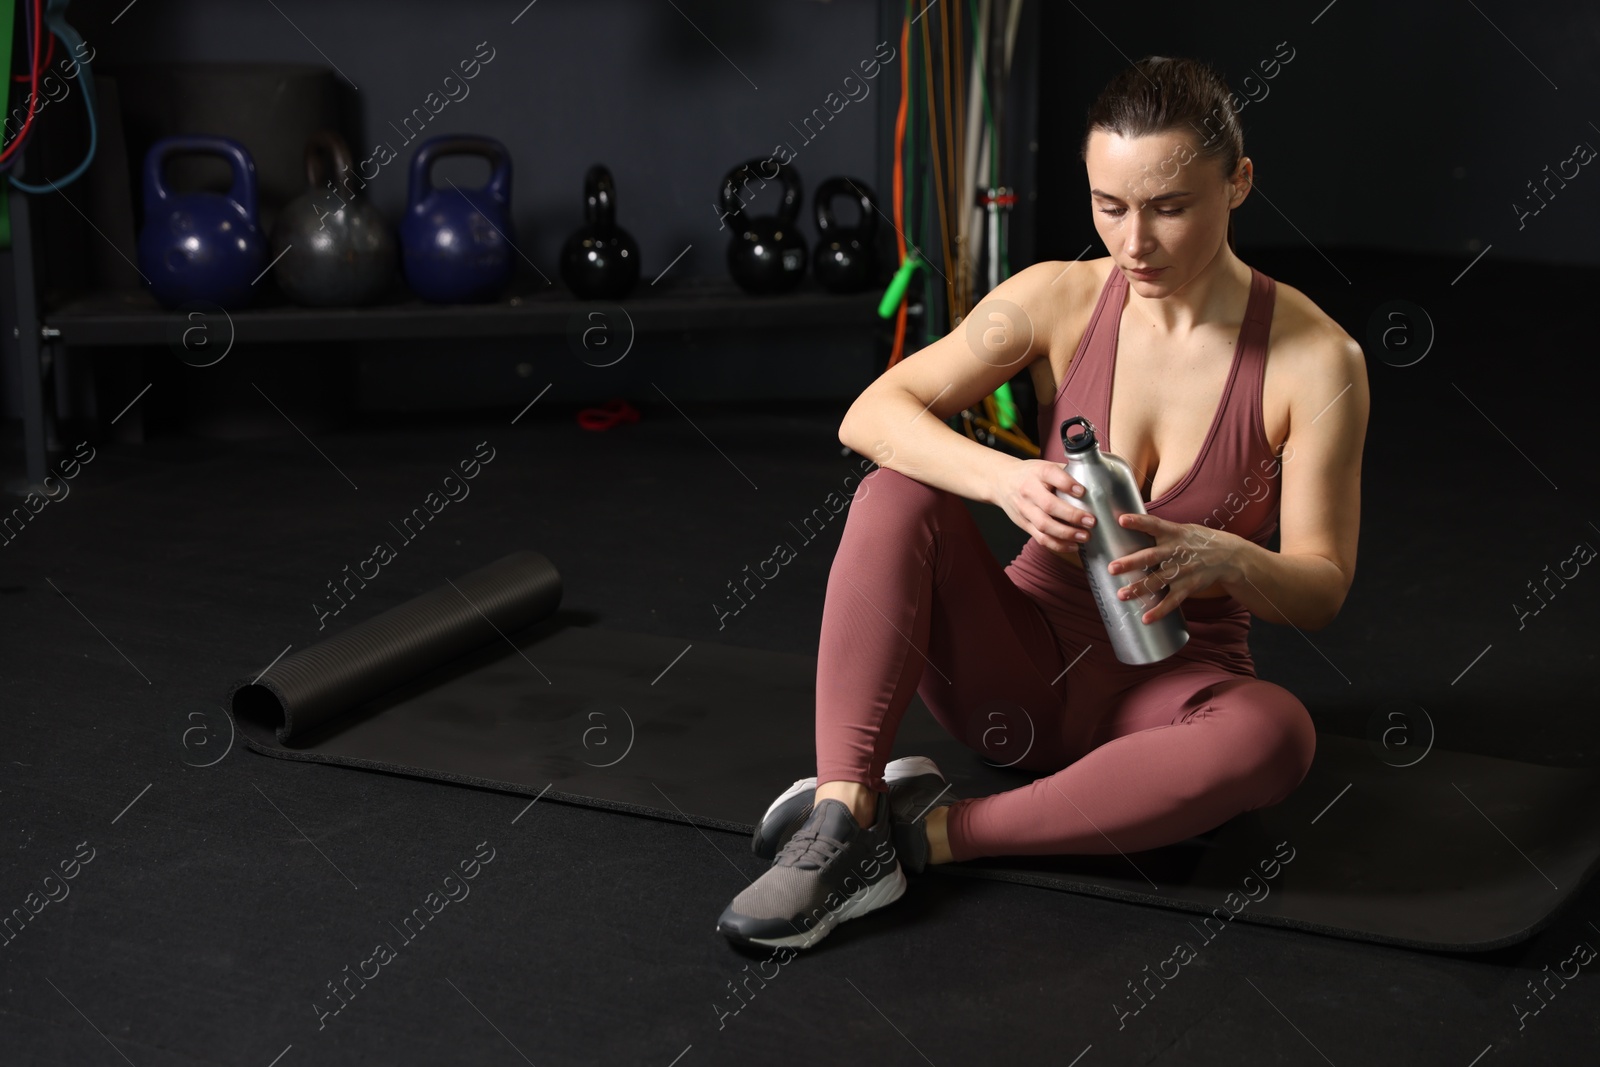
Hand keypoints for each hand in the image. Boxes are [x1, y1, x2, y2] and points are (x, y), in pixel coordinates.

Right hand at [993, 459, 1094, 559]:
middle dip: (1071, 515)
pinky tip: (1073, 546)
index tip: (1082, 491)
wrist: (1001, 481)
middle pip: (1048, 505)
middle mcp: (1029, 490)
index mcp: (1038, 472)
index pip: (1051, 475)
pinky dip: (1058, 545)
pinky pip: (1040, 538)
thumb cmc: (1030, 474)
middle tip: (1091, 521)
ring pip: (1044, 525)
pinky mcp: (1024, 524)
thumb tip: (1098, 479)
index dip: (1067, 484)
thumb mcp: (1045, 466)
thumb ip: (1067, 472)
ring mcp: (1025, 509)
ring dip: (1066, 534)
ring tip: (1085, 536)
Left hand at [1106, 514, 1242, 622]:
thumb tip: (1125, 524)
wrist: (1229, 556)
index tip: (1121, 520)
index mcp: (1173, 533)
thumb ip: (1158, 530)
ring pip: (1157, 580)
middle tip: (1112, 568)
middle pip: (1151, 556)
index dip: (1138, 521)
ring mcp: (1182, 571)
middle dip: (1131, 563)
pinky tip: (1145, 619)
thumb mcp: (1181, 529)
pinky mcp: (1188, 587)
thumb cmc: (1197, 541)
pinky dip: (1159, 611)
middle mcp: (1176, 551)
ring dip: (1139, 588)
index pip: (1154, 524)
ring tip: (1121, 595)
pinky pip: (1172, 601)